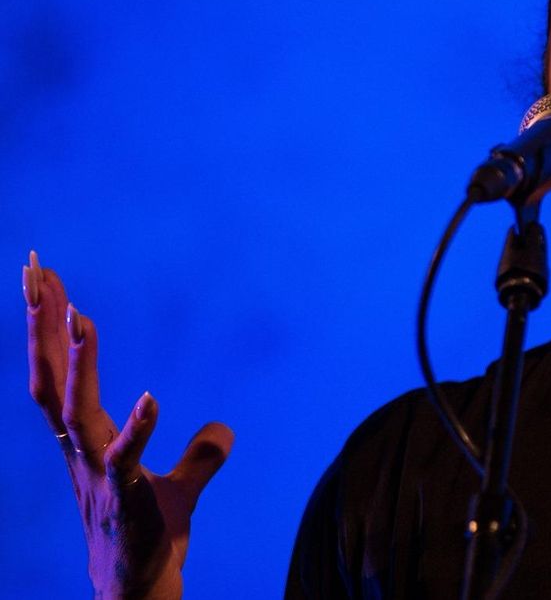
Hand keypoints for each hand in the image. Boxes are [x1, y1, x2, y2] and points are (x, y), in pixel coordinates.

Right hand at [24, 251, 233, 599]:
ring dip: (79, 364)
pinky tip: (153, 397)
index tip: (42, 277)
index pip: (55, 372)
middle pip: (49, 377)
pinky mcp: (124, 497)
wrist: (139, 588)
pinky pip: (125, 458)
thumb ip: (201, 455)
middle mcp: (81, 449)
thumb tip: (223, 430)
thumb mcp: (182, 486)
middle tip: (36, 272)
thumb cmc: (150, 535)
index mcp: (86, 439)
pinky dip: (137, 427)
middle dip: (41, 325)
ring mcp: (97, 472)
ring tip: (82, 316)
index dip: (46, 326)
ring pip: (75, 410)